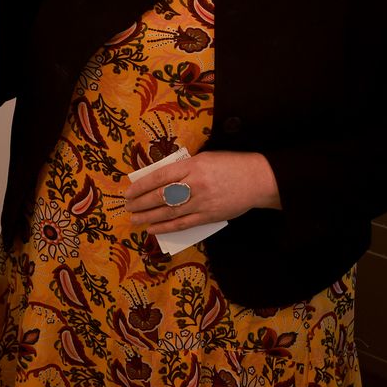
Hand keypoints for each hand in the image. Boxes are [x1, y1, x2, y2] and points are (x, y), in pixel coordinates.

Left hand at [126, 151, 280, 236]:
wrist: (258, 180)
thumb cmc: (231, 165)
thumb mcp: (206, 158)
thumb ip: (185, 168)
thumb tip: (160, 180)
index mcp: (193, 166)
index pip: (160, 177)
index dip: (142, 186)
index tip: (129, 192)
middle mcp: (195, 184)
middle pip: (161, 195)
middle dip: (141, 202)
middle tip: (128, 207)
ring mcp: (202, 202)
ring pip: (169, 212)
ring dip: (148, 217)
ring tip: (134, 219)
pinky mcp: (209, 216)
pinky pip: (182, 224)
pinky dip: (165, 227)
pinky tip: (152, 229)